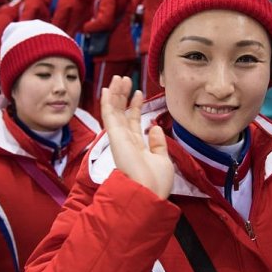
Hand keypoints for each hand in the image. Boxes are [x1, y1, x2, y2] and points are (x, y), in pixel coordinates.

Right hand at [100, 76, 173, 199]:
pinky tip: (108, 89)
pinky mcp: (115, 137)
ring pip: (115, 111)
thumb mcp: (162, 160)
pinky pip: (109, 116)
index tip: (139, 93)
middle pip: (121, 114)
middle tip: (125, 79)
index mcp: (136, 148)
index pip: (133, 122)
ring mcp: (119, 139)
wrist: (148, 193)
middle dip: (123, 96)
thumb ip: (158, 144)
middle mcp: (126, 142)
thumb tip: (154, 127)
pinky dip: (108, 102)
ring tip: (119, 78)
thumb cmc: (156, 183)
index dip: (135, 106)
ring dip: (116, 94)